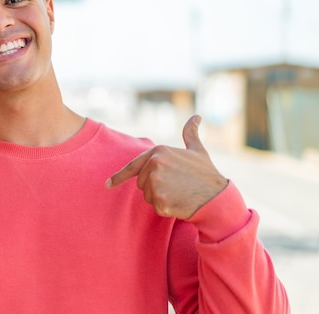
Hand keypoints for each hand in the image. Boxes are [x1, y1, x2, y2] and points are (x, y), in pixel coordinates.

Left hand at [106, 115, 226, 219]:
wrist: (218, 196)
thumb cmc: (206, 174)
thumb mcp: (197, 151)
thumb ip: (190, 134)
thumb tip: (195, 117)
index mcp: (158, 151)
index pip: (133, 166)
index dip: (119, 177)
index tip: (107, 185)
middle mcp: (154, 165)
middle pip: (141, 183)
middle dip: (154, 187)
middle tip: (176, 186)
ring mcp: (156, 183)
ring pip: (147, 195)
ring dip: (159, 198)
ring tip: (178, 193)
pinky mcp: (159, 200)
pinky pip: (155, 207)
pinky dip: (165, 208)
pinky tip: (179, 203)